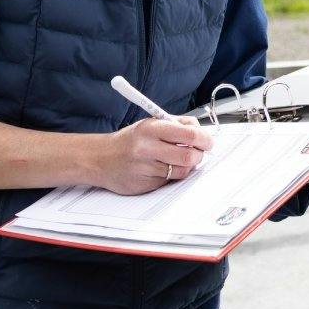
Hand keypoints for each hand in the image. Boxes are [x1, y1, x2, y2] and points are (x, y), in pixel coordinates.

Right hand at [96, 116, 213, 194]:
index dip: (204, 139)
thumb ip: (177, 124)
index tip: (208, 141)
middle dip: (199, 155)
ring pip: (182, 170)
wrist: (100, 158)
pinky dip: (171, 175)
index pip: (189, 135)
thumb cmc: (129, 140)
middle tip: (198, 152)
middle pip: (189, 156)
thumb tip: (201, 130)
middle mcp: (148, 148)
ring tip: (177, 159)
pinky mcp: (144, 184)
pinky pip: (169, 181)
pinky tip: (161, 168)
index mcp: (152, 128)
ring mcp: (146, 168)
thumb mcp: (151, 123)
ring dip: (186, 166)